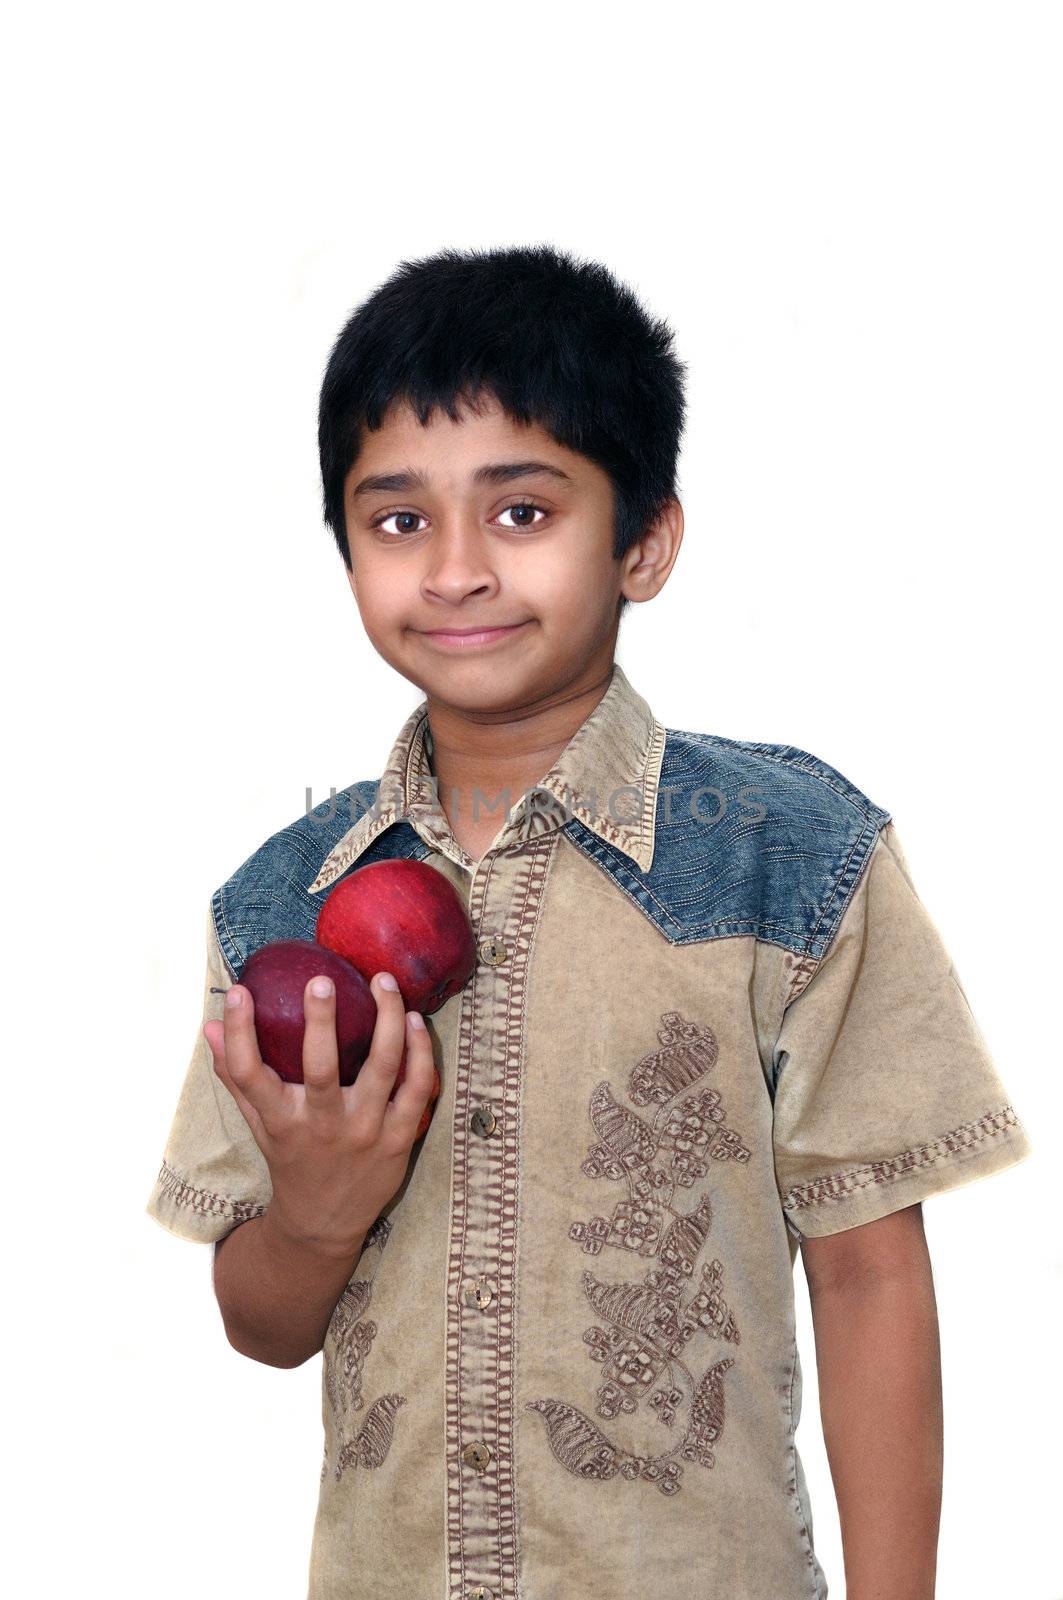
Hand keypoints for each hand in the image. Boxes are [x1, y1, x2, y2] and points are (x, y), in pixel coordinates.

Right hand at [203, 970, 436, 1257]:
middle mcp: (323, 1125)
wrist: (327, 1222)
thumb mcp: (259, 1124)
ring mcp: (366, 1131)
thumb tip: (210, 1024)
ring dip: (386, 1019)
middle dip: (321, 1020)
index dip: (240, 1031)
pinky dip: (420, 1050)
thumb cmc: (292, 1159)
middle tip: (321, 980)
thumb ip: (236, 1075)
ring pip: (382, 1067)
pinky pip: (417, 1086)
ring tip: (383, 981)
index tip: (238, 991)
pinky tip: (414, 1020)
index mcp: (282, 1120)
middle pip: (321, 1067)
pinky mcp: (401, 1137)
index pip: (249, 1074)